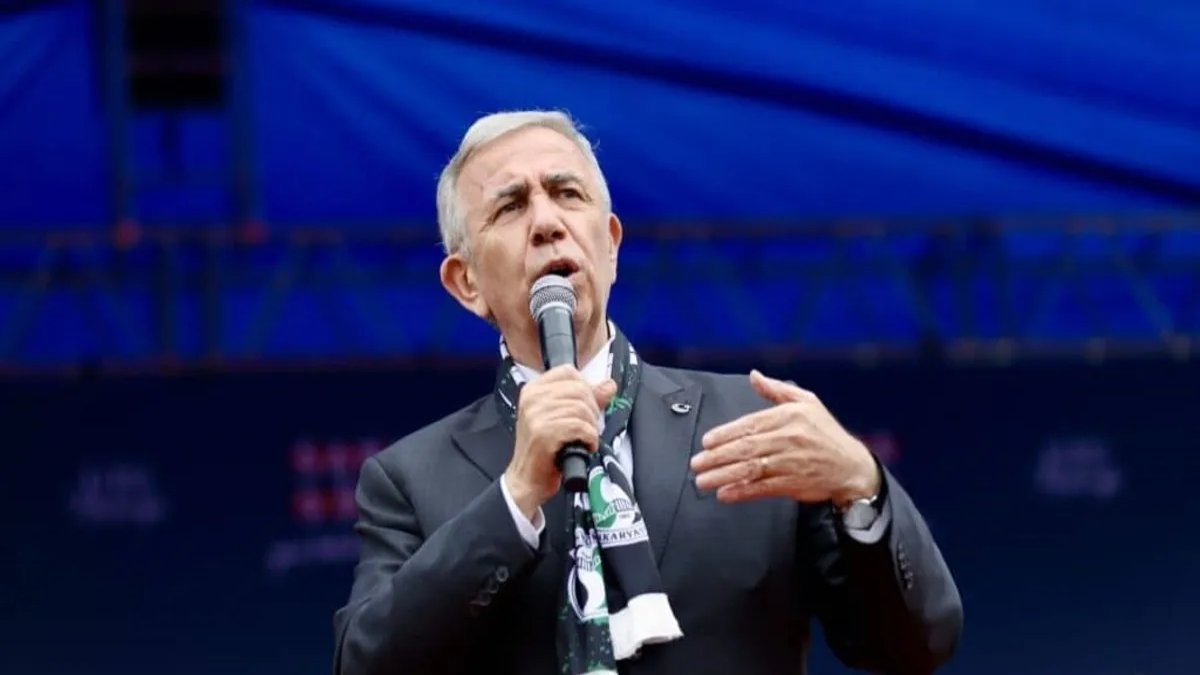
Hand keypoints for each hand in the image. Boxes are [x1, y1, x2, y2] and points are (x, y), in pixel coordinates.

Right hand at [504, 365, 616, 518]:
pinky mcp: (543, 433)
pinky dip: (589, 439)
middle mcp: (531, 398)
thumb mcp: (562, 418)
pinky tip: (584, 447)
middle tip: (588, 428)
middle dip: (592, 411)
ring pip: (582, 409)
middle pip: (579, 389)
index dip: (586, 388)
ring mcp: (535, 415)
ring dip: (591, 427)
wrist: (526, 480)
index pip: (568, 372)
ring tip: (584, 439)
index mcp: (533, 390)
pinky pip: (580, 427)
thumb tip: (609, 385)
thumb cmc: (544, 450)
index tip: (587, 407)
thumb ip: (586, 399)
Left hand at [690, 370, 878, 504]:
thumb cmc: (827, 434)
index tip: (707, 441)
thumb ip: (776, 390)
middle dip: (717, 457)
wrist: (852, 466)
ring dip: (723, 476)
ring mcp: (791, 462)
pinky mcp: (793, 484)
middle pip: (746, 448)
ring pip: (751, 469)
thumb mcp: (807, 402)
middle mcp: (789, 438)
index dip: (725, 434)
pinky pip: (763, 488)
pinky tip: (726, 494)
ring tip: (703, 481)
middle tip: (697, 463)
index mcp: (789, 416)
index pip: (750, 424)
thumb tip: (754, 376)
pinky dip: (742, 492)